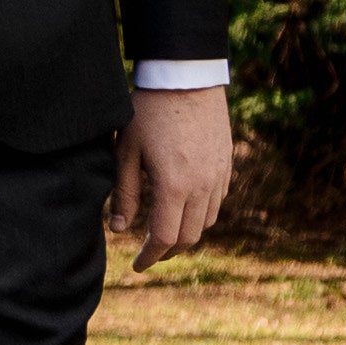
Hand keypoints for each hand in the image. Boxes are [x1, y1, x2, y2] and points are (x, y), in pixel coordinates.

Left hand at [113, 83, 231, 272]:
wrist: (186, 79)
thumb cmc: (148, 112)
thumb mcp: (125, 152)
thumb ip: (122, 193)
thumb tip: (118, 229)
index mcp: (174, 185)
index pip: (165, 237)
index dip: (150, 256)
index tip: (137, 265)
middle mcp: (202, 186)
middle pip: (189, 236)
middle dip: (167, 250)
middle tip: (148, 254)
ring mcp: (219, 176)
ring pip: (207, 222)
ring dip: (186, 234)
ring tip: (163, 234)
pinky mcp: (227, 166)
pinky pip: (217, 202)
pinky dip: (201, 215)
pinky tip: (183, 210)